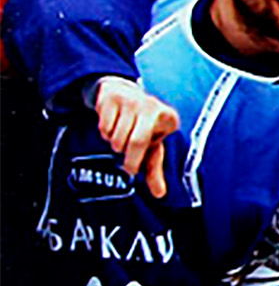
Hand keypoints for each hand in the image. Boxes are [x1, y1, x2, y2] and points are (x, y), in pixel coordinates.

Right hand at [95, 76, 177, 198]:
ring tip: (121, 137)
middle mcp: (152, 106)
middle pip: (134, 143)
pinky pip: (103, 127)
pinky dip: (104, 132)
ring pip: (116, 137)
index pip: (152, 149)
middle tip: (125, 159)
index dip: (136, 162)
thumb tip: (160, 194)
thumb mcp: (152, 144)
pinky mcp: (112, 97)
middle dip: (126, 157)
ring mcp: (132, 100)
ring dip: (114, 143)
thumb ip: (154, 169)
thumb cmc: (142, 124)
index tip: (131, 168)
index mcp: (168, 118)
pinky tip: (112, 125)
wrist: (123, 92)